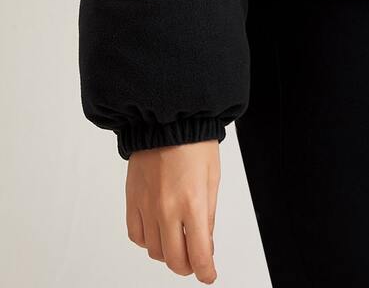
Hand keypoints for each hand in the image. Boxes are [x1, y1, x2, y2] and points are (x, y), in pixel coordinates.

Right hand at [125, 139, 219, 282]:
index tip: (209, 275)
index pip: (198, 254)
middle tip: (195, 261)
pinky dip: (147, 240)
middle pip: (174, 260)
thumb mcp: (213, 178)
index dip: (205, 271)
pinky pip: (136, 235)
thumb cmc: (194, 143)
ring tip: (178, 240)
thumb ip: (208, 214)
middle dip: (187, 266)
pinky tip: (157, 231)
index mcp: (192, 202)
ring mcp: (146, 206)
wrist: (167, 119)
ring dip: (168, 253)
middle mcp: (167, 209)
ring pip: (154, 251)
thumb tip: (205, 243)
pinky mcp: (131, 200)